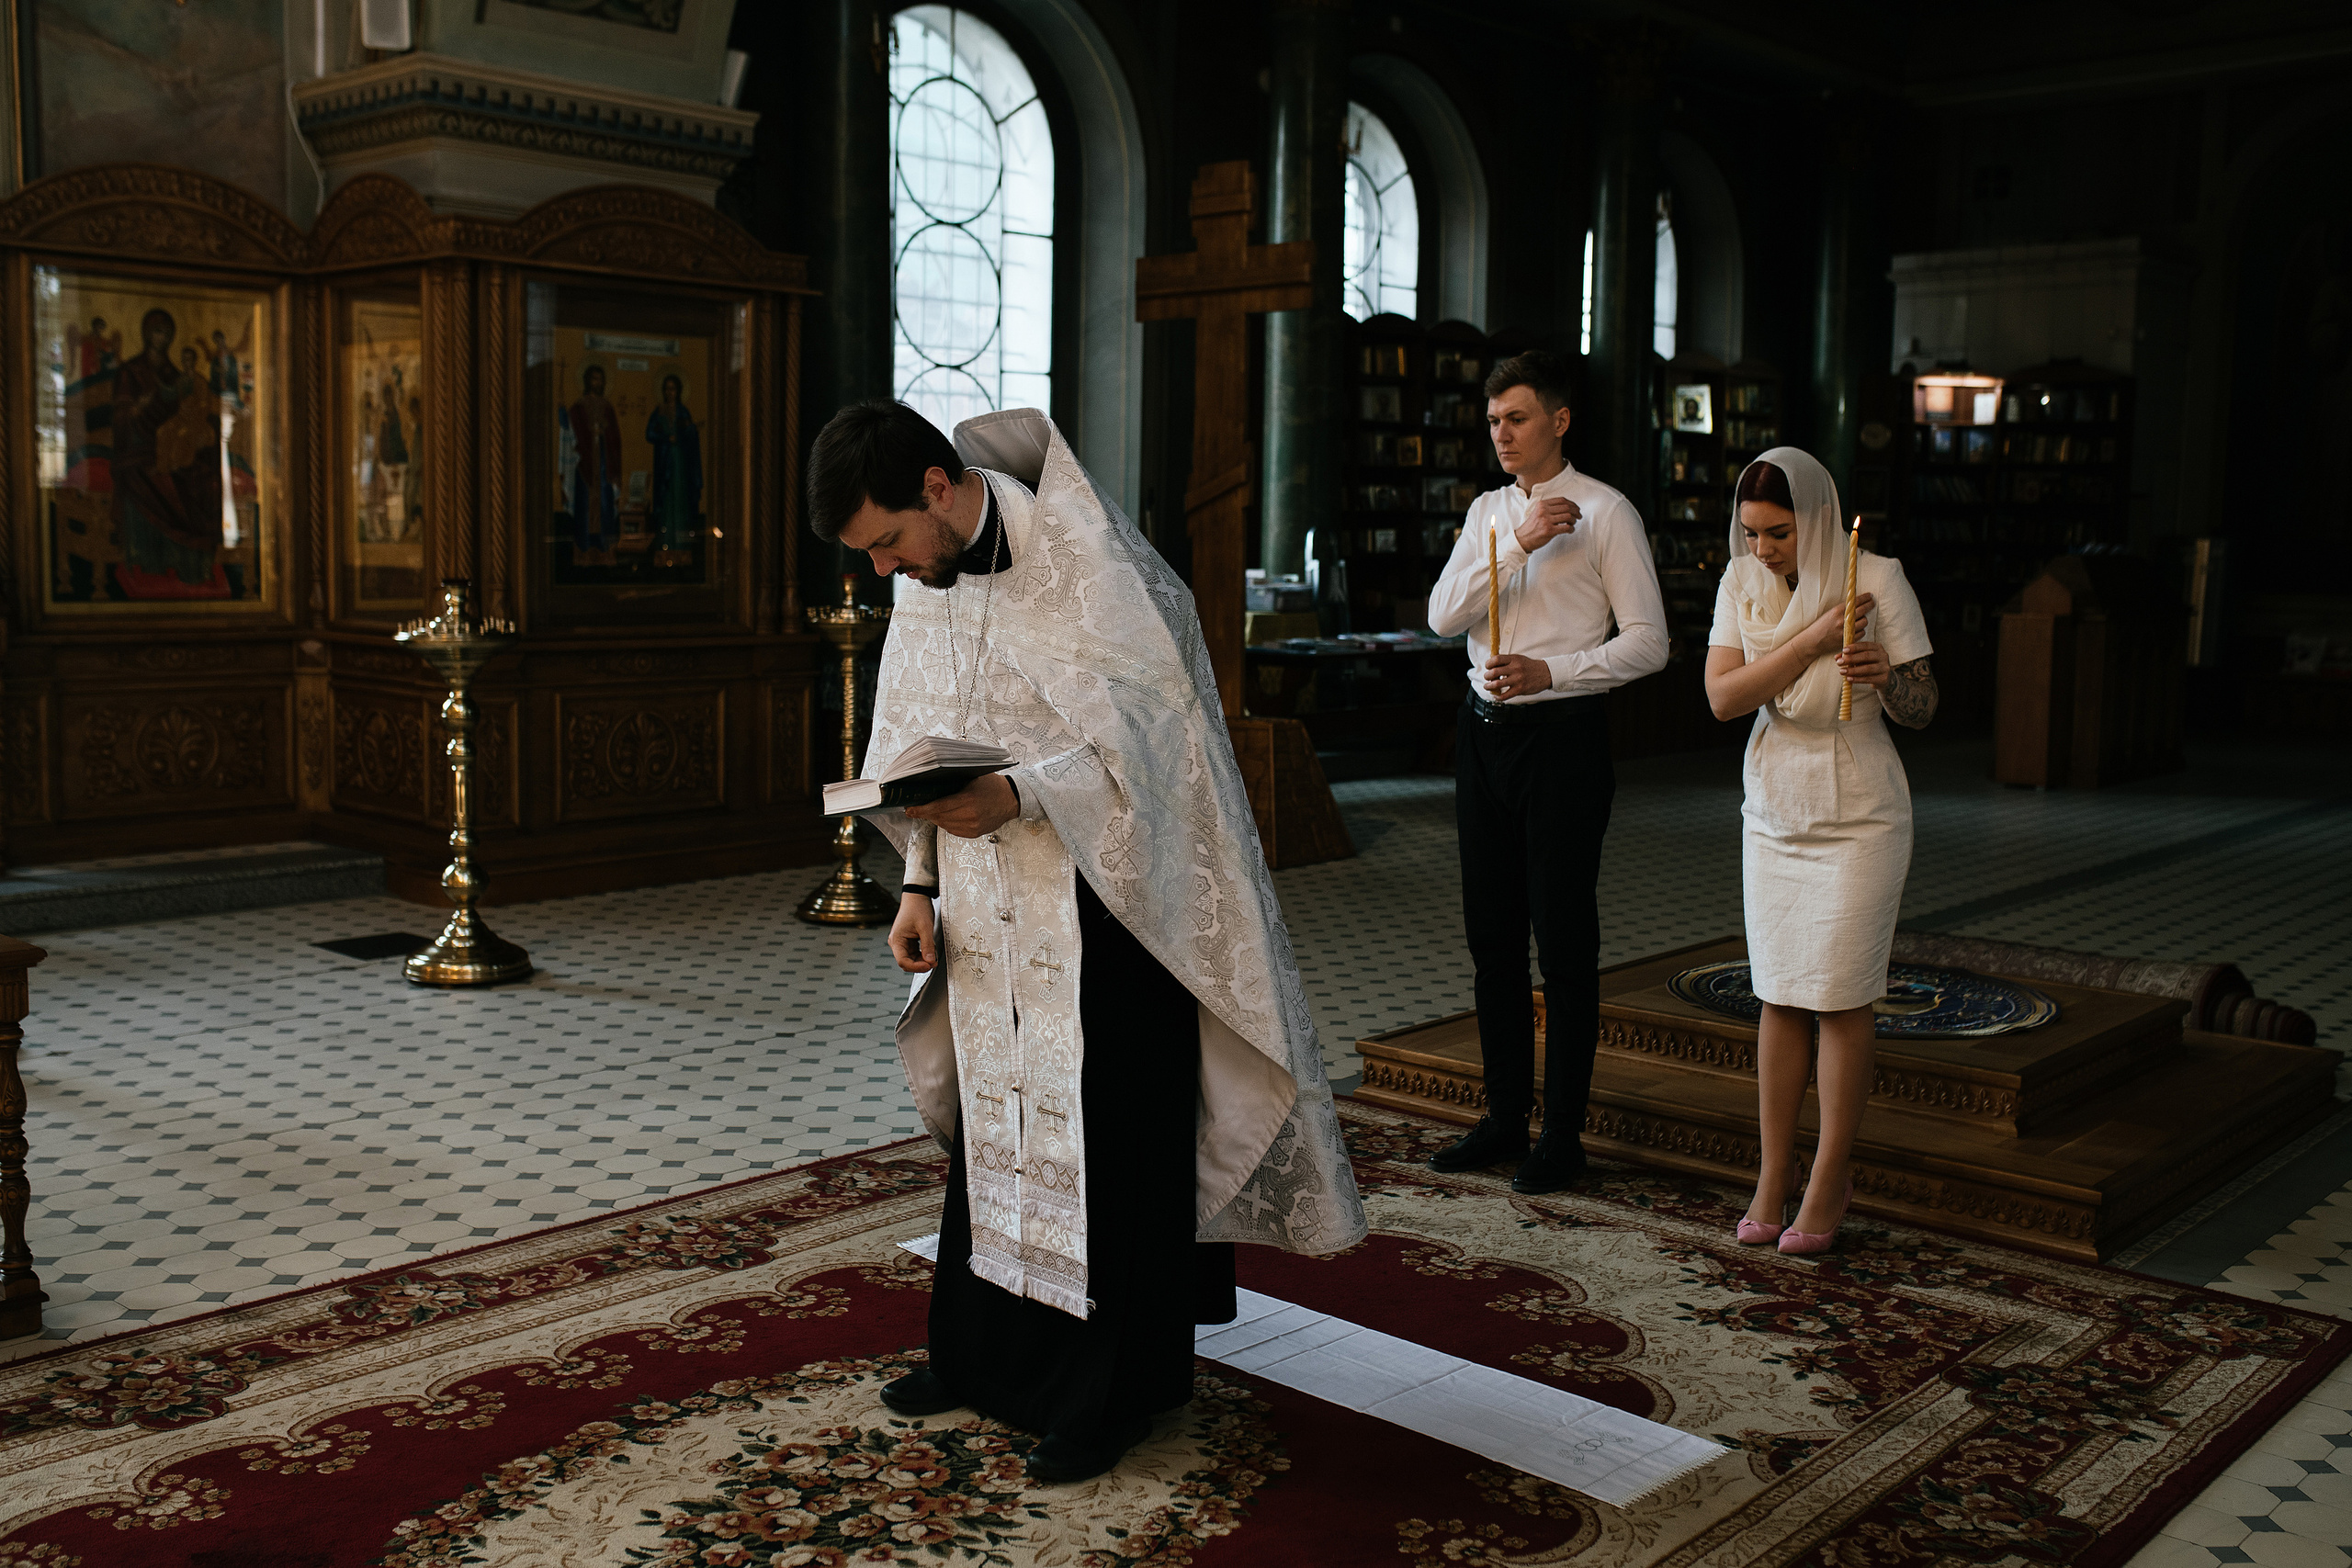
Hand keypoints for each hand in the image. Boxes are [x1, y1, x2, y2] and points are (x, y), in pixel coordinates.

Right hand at [889, 891, 935, 972]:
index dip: (916, 966)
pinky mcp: (909, 941)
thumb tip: (930, 961)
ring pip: (912, 959)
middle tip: (934, 962)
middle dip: (920, 965)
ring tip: (934, 958)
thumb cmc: (918, 908)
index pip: (903, 961)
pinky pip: (915, 953)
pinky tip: (931, 953)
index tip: (929, 965)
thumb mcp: (925, 927)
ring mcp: (903, 942)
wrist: (917, 897)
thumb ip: (928, 945)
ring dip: (923, 961)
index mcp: (897, 940)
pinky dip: (923, 955)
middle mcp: (897, 943)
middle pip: (907, 962)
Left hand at [904, 772, 1018, 838]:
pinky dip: (947, 823)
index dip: (921, 810)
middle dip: (926, 813)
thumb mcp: (973, 776)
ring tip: (934, 810)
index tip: (910, 810)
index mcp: (968, 799)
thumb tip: (930, 783)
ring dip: (937, 818)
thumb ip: (953, 781)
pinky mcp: (975, 833)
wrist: (1011, 799)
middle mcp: (970, 815)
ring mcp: (973, 827)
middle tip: (917, 809)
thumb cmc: (993, 785)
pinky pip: (953, 830)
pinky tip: (948, 816)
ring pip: (944, 825)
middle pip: (939, 817)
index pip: (937, 807)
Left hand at [1482, 653, 1552, 701]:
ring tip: (1488, 687)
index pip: (1496, 659)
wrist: (1546, 673)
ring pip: (1497, 684)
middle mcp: (1515, 669)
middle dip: (1487, 676)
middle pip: (1494, 672)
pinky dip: (1498, 697)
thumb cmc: (1530, 666)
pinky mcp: (1520, 689)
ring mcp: (1517, 680)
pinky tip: (1496, 696)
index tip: (1488, 667)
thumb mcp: (1519, 659)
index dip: (1488, 663)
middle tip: (1487, 678)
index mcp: (1514, 659)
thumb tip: (1491, 665)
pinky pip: (1505, 695)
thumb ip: (1506, 661)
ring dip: (1489, 686)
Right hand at [1514, 495, 1580, 553]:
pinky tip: (1570, 530)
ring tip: (1573, 524)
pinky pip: (1566, 527)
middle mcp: (1544, 511)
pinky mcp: (1549, 530)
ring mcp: (1546, 520)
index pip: (1561, 500)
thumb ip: (1549, 509)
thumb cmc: (1531, 527)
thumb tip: (1567, 508)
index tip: (1576, 508)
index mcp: (1542, 504)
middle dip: (1576, 512)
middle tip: (1579, 516)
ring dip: (1574, 520)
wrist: (1522, 539)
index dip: (1572, 503)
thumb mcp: (1538, 512)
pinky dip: (1571, 529)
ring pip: (1568, 516)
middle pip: (1567, 507)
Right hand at [1803, 591, 1874, 657]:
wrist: (1813, 640)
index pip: (1856, 601)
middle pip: (1863, 610)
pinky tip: (1856, 629)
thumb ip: (1843, 609)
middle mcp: (1842, 619)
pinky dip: (1861, 630)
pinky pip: (1862, 633)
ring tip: (1859, 620)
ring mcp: (1846, 630)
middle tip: (1872, 603)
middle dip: (1870, 605)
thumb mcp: (1830, 613)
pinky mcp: (1848, 639)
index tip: (1870, 596)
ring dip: (1864, 620)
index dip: (1865, 597)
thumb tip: (1857, 603)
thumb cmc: (1821, 626)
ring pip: (1864, 622)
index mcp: (1837, 610)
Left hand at [1836, 640, 1891, 687]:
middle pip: (1866, 656)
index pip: (1865, 645)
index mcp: (1877, 647)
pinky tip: (1849, 679)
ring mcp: (1884, 667)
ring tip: (1842, 671)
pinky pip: (1869, 678)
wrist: (1883, 678)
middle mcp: (1883, 656)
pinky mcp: (1883, 678)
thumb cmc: (1869, 665)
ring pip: (1868, 668)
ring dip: (1853, 670)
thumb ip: (1849, 656)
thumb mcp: (1860, 659)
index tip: (1843, 650)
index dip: (1854, 647)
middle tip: (1839, 662)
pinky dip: (1857, 679)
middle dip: (1851, 659)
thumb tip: (1837, 657)